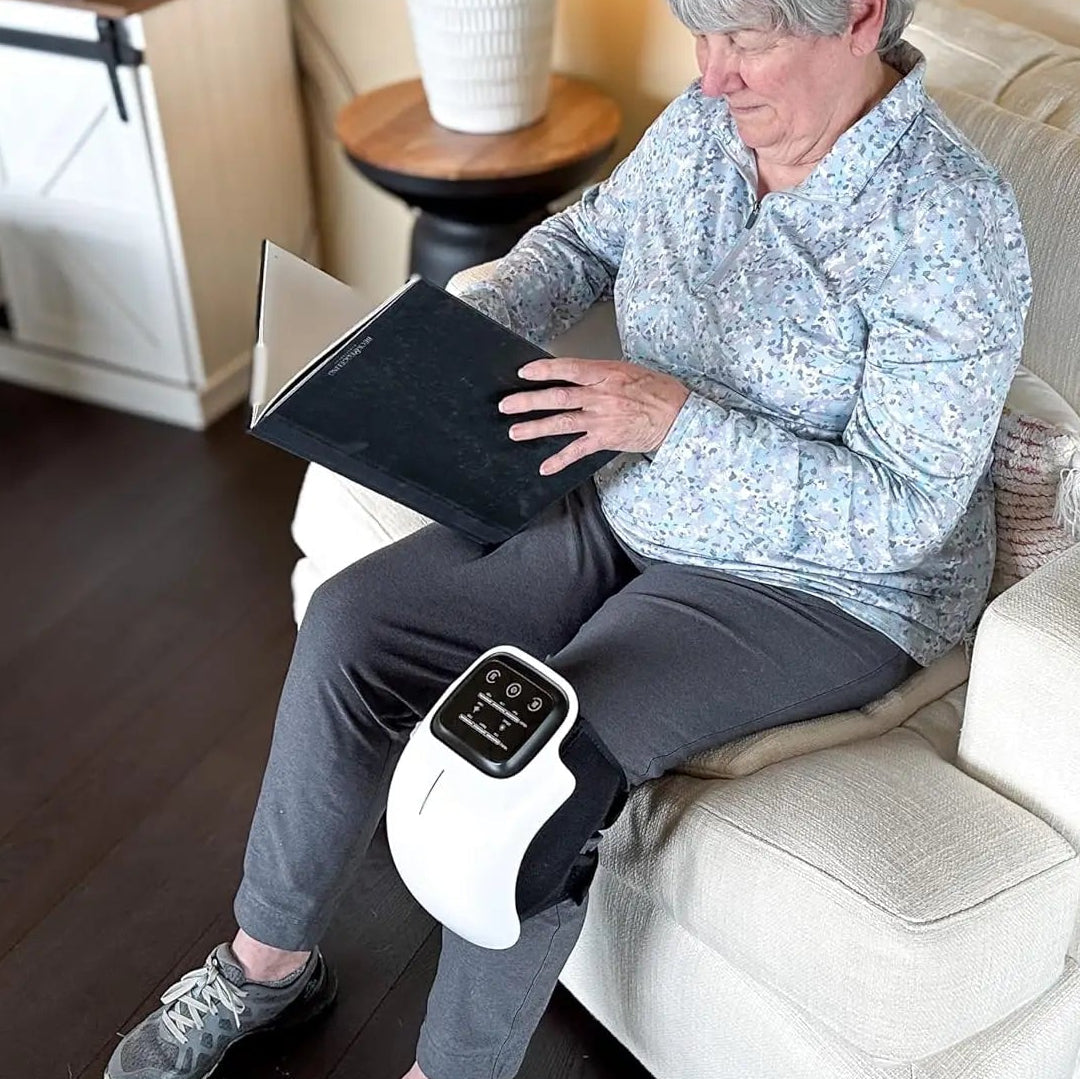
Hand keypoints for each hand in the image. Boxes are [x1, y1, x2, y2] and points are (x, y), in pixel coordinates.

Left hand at [499, 358, 689, 475]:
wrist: (677, 415)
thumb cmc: (655, 390)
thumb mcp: (627, 370)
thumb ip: (599, 373)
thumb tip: (574, 373)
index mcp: (605, 374)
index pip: (568, 369)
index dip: (544, 370)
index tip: (524, 372)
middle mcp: (600, 396)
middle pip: (558, 396)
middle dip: (528, 401)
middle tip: (507, 405)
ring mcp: (602, 418)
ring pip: (562, 422)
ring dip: (536, 427)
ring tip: (515, 432)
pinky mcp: (606, 439)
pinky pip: (578, 450)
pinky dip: (560, 460)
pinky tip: (545, 467)